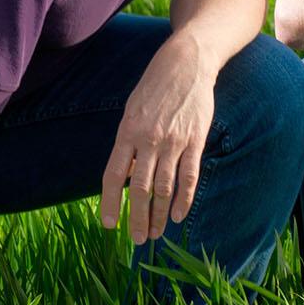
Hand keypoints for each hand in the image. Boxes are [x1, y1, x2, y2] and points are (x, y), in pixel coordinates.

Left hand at [99, 36, 215, 244]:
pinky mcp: (195, 141)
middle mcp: (148, 140)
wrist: (186, 64)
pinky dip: (183, 199)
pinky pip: (188, 177)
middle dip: (137, 218)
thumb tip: (124, 178)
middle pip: (139, 189)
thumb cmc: (154, 88)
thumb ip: (127, 144)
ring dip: (159, 215)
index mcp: (127, 132)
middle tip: (137, 240)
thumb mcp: (131, 111)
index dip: (109, 203)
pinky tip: (178, 216)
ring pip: (164, 188)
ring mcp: (173, 141)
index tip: (108, 224)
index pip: (113, 176)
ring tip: (155, 233)